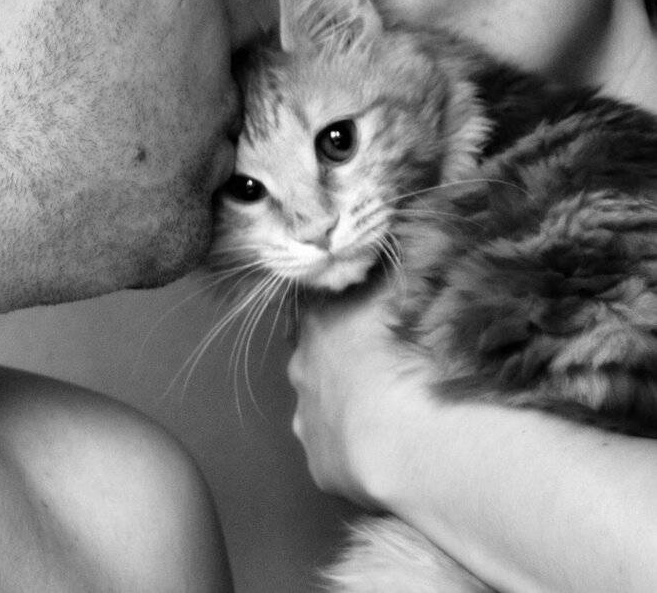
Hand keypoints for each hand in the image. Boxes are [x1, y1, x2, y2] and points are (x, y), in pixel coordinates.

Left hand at [287, 283, 434, 508]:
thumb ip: (391, 272)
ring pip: (322, 409)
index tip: (372, 326)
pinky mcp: (319, 464)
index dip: (345, 316)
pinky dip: (358, 452)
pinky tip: (390, 453)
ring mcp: (305, 419)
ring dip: (349, 410)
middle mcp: (300, 369)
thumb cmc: (412, 355)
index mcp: (317, 322)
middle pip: (316, 360)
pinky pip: (337, 454)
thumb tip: (393, 248)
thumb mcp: (406, 291)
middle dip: (346, 365)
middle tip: (388, 374)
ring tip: (393, 418)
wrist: (410, 437)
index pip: (318, 309)